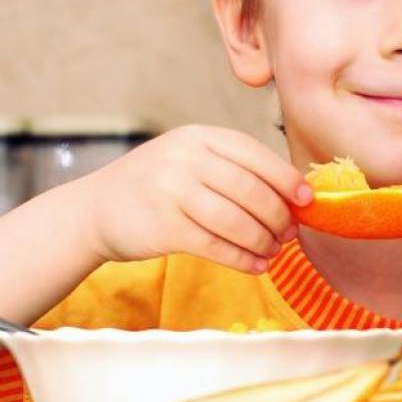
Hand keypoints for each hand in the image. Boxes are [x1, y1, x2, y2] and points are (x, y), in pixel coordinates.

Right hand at [72, 125, 311, 273]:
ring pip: (237, 221)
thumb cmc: (154, 186)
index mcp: (197, 137)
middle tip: (290, 233)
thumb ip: (231, 168)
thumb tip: (291, 195)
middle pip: (251, 189)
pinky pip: (216, 246)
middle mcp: (185, 158)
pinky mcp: (164, 227)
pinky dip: (242, 259)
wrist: (95, 209)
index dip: (286, 178)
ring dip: (263, 241)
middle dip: (279, 216)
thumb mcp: (187, 159)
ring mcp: (172, 192)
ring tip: (273, 251)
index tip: (306, 200)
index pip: (254, 154)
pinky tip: (255, 265)